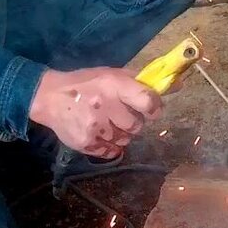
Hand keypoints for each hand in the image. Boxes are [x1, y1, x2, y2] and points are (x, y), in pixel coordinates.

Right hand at [29, 68, 161, 158]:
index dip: (154, 108)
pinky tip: (100, 133)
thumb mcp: (111, 74)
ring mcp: (95, 127)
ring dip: (121, 134)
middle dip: (133, 122)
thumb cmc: (86, 83)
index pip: (147, 101)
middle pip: (137, 126)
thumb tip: (178, 85)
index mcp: (113, 85)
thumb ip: (142, 82)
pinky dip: (109, 145)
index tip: (151, 109)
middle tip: (120, 114)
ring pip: (125, 140)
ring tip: (107, 122)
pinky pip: (111, 152)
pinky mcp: (86, 143)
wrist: (49, 98)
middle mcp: (105, 106)